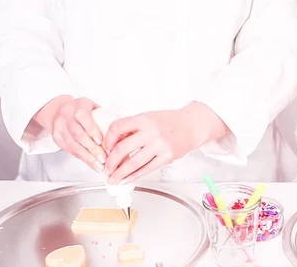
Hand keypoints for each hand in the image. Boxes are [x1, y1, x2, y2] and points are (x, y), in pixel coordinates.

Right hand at [33, 96, 106, 171]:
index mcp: (80, 104)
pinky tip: (93, 164)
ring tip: (100, 164)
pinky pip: (70, 150)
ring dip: (88, 156)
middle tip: (104, 158)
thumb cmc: (85, 110)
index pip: (82, 115)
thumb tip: (125, 133)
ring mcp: (60, 126)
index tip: (100, 140)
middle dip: (92, 148)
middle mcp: (67, 114)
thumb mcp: (96, 108)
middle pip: (77, 133)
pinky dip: (83, 159)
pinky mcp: (57, 137)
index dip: (91, 129)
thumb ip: (107, 117)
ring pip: (72, 144)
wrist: (60, 111)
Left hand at [102, 102, 227, 183]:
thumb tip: (113, 142)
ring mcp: (160, 146)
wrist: (192, 126)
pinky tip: (126, 179)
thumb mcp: (148, 117)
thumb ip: (132, 127)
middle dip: (110, 162)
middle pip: (122, 149)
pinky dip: (134, 176)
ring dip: (119, 173)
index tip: (104, 148)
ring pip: (133, 163)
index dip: (107, 140)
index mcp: (144, 119)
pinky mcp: (166, 158)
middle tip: (105, 168)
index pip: (117, 128)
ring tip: (112, 179)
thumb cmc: (169, 121)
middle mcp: (151, 132)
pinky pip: (146, 169)